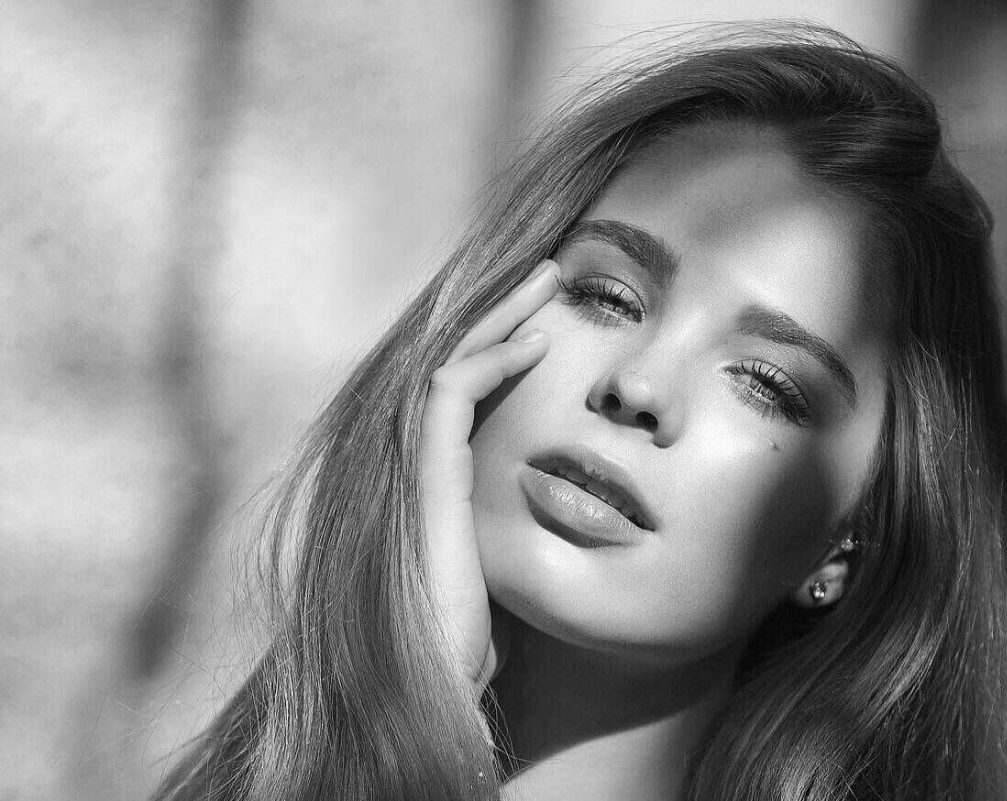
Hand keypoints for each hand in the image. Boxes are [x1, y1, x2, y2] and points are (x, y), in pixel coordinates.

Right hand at [420, 259, 558, 695]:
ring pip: (453, 362)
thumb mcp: (498, 567)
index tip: (547, 323)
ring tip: (547, 282)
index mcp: (440, 475)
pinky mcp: (426, 471)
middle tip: (547, 276)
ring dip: (501, 317)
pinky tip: (538, 343)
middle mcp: (423, 459)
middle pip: (460, 361)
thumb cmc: (469, 637)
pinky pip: (454, 393)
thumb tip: (557, 518)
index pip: (469, 390)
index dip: (504, 349)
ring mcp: (419, 462)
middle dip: (503, 313)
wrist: (436, 679)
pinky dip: (494, 361)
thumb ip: (509, 527)